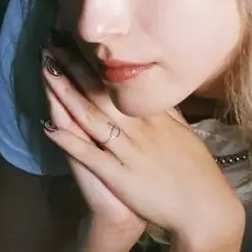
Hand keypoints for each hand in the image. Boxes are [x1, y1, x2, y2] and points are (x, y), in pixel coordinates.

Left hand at [40, 43, 243, 251]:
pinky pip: (91, 155)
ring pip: (92, 117)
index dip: (96, 61)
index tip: (77, 42)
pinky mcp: (120, 176)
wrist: (206, 208)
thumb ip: (167, 112)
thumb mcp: (184, 133)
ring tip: (45, 71)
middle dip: (74, 67)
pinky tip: (48, 127)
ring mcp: (128, 151)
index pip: (121, 82)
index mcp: (153, 116)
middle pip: (101, 92)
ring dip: (66, 94)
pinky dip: (70, 142)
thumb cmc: (196, 172)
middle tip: (50, 44)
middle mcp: (139, 128)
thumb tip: (156, 91)